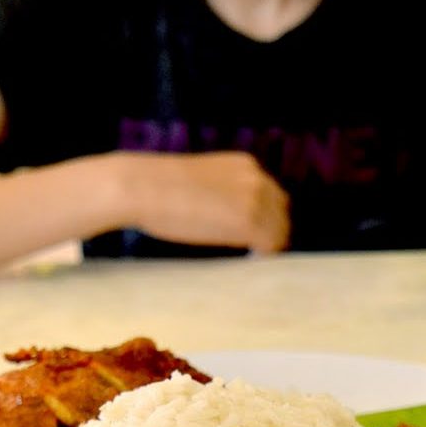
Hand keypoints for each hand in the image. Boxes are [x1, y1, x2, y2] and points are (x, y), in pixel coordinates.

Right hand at [114, 151, 289, 252]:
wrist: (142, 186)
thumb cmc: (158, 188)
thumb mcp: (201, 181)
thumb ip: (222, 193)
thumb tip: (227, 219)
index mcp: (246, 165)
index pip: (273, 196)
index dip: (265, 219)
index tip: (250, 237)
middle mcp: (257, 178)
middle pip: (282, 213)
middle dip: (270, 232)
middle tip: (251, 252)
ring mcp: (255, 199)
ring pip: (281, 231)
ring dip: (266, 246)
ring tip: (245, 258)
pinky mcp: (248, 221)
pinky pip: (271, 246)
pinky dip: (262, 257)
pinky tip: (244, 261)